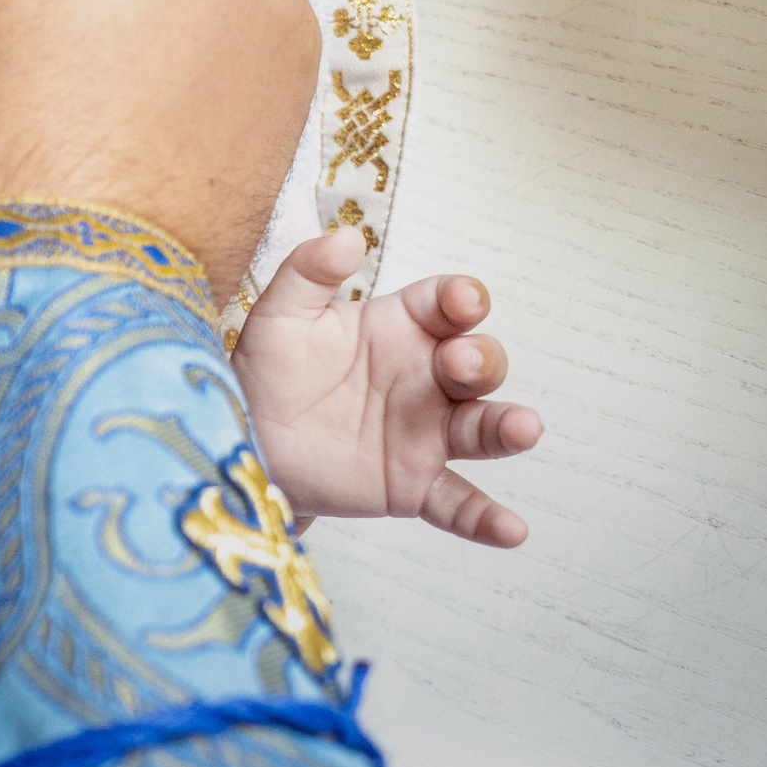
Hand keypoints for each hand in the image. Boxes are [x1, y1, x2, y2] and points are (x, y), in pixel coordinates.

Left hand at [235, 228, 544, 546]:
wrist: (243, 438)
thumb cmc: (267, 370)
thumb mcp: (280, 313)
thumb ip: (309, 271)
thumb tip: (348, 237)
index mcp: (400, 328)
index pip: (448, 305)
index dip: (464, 300)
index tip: (463, 302)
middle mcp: (425, 378)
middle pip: (478, 363)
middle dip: (480, 360)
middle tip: (457, 365)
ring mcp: (425, 433)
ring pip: (483, 428)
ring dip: (508, 427)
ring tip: (523, 427)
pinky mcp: (412, 485)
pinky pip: (458, 502)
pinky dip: (486, 518)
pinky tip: (511, 529)